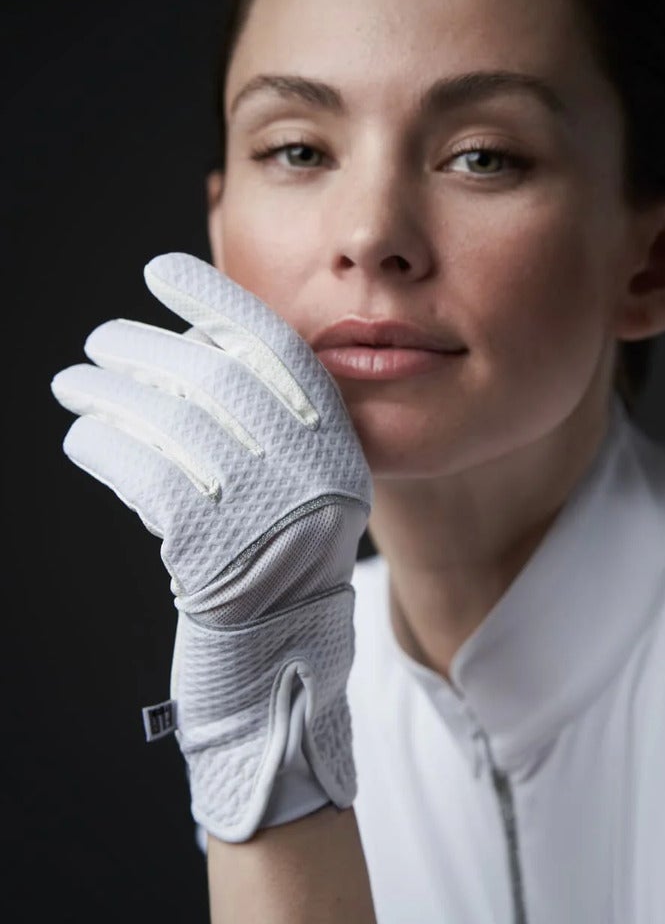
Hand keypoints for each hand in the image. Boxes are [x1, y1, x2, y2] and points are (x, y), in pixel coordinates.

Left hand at [51, 252, 371, 840]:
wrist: (279, 652)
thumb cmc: (278, 560)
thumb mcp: (301, 484)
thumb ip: (270, 421)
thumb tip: (196, 345)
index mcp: (332, 445)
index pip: (274, 348)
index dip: (216, 301)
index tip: (164, 270)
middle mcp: (304, 468)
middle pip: (209, 378)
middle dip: (142, 348)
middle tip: (98, 340)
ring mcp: (257, 506)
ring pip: (166, 420)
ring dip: (108, 392)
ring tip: (73, 382)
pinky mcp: (204, 545)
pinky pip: (140, 472)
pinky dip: (104, 445)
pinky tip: (83, 437)